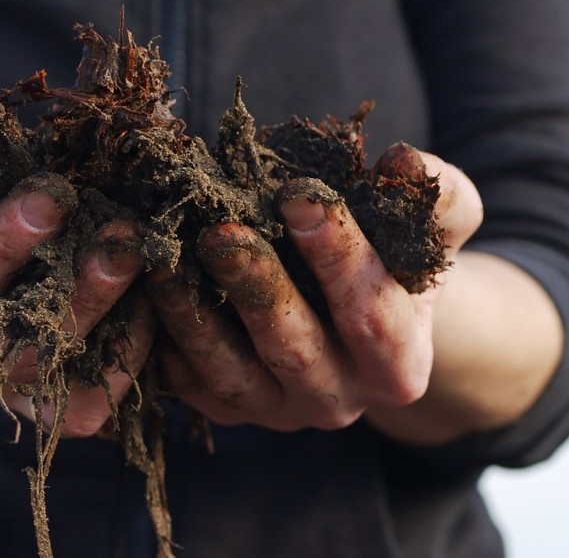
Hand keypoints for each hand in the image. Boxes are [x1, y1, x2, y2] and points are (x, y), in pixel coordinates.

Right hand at [0, 174, 152, 436]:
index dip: (1, 245)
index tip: (51, 195)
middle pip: (23, 345)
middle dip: (82, 289)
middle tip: (125, 234)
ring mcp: (6, 391)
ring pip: (65, 381)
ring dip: (118, 324)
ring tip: (152, 269)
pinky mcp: (45, 406)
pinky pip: (91, 407)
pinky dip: (128, 361)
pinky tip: (150, 306)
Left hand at [148, 146, 482, 432]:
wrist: (358, 321)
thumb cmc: (392, 265)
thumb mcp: (429, 233)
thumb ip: (433, 199)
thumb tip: (403, 162)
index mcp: (397, 364)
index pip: (372, 313)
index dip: (338, 255)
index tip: (299, 194)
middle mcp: (337, 401)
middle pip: (294, 347)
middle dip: (257, 287)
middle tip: (220, 232)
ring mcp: (276, 412)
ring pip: (230, 374)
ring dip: (194, 318)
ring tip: (163, 263)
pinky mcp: (227, 410)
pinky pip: (189, 384)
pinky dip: (164, 344)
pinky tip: (140, 297)